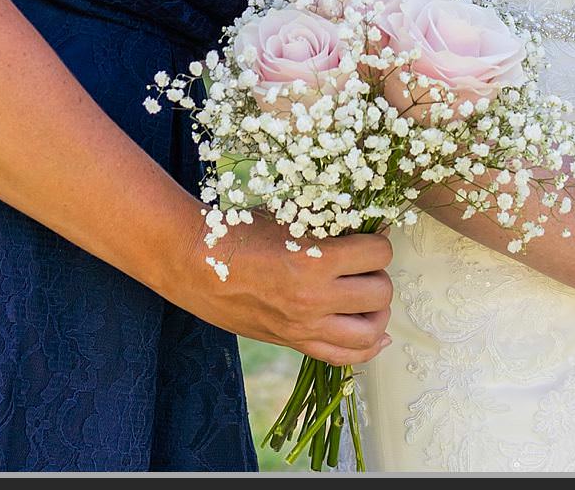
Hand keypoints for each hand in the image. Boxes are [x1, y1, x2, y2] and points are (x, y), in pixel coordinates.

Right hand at [193, 219, 393, 365]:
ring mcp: (303, 327)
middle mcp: (313, 300)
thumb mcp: (289, 217)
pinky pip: (343, 357)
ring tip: (370, 297)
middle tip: (366, 265)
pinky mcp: (293, 342)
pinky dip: (367, 349)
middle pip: (380, 294)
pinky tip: (377, 334)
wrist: (194, 264)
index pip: (377, 254)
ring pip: (369, 332)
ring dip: (378, 312)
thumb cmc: (239, 233)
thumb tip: (371, 227)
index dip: (379, 242)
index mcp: (314, 261)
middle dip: (379, 275)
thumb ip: (330, 223)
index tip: (372, 237)